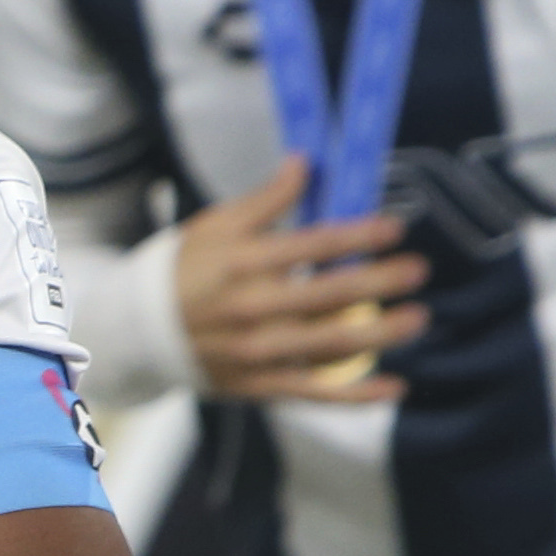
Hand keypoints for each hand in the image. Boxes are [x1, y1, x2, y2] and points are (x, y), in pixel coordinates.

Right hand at [170, 158, 421, 404]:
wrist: (137, 332)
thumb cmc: (182, 270)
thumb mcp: (216, 225)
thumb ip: (267, 199)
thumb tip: (306, 161)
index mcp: (242, 263)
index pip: (311, 246)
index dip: (357, 236)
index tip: (394, 228)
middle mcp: (253, 309)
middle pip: (329, 296)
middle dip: (379, 281)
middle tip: (417, 269)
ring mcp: (259, 352)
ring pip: (330, 346)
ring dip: (380, 333)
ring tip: (417, 318)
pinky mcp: (261, 385)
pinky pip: (316, 393)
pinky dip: (357, 395)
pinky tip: (394, 387)